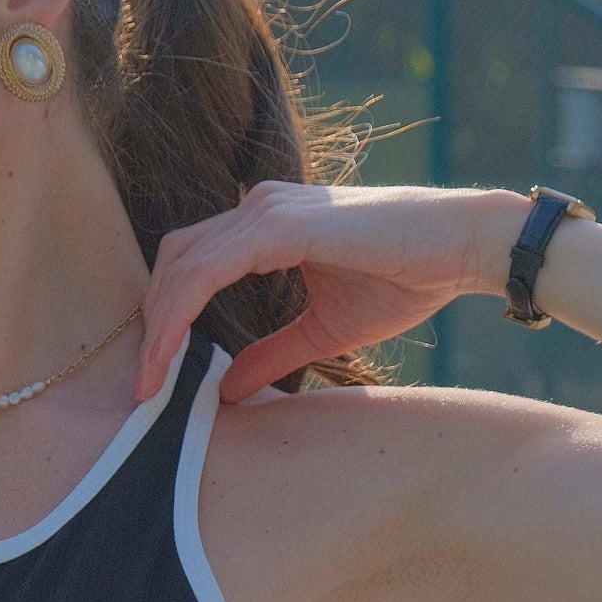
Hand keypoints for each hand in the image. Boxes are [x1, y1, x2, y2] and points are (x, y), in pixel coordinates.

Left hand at [130, 182, 532, 403]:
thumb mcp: (322, 331)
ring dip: (157, 327)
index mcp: (265, 225)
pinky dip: (181, 312)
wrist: (462, 247)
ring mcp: (268, 210)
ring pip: (182, 265)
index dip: (164, 319)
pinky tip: (170, 355)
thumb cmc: (407, 278)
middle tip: (139, 390)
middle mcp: (259, 208)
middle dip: (148, 326)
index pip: (191, 266)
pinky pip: (208, 269)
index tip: (152, 380)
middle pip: (174, 262)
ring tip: (147, 384)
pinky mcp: (281, 225)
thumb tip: (225, 393)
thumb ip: (270, 354)